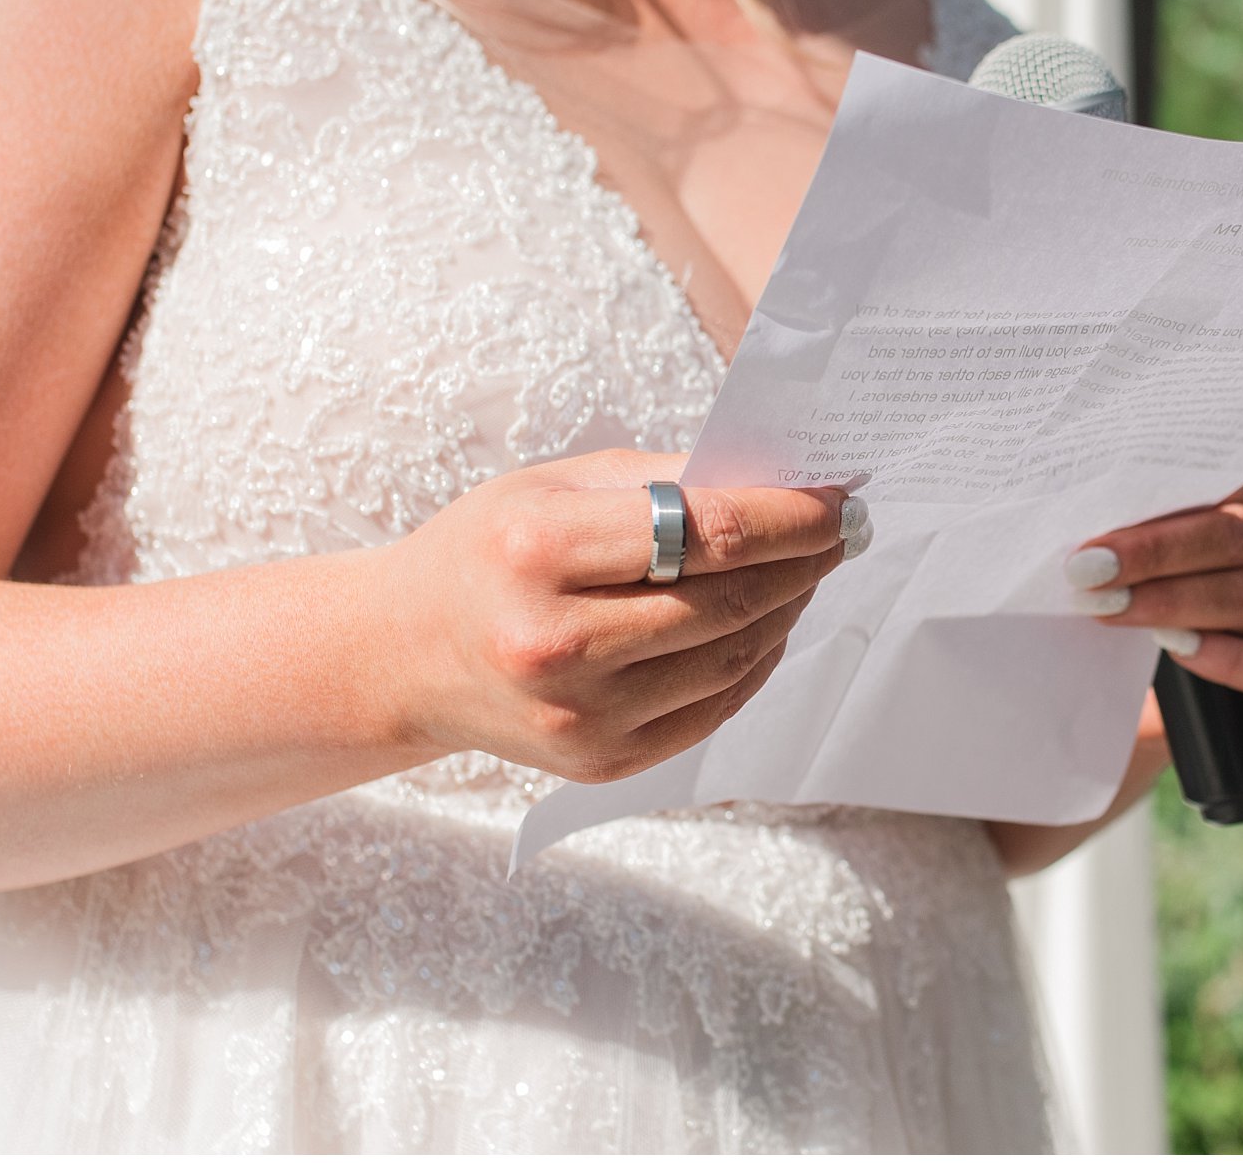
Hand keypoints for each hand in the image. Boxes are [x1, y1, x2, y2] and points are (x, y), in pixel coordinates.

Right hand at [387, 450, 860, 783]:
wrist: (404, 655)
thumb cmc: (485, 553)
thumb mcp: (552, 485)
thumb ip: (661, 479)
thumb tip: (777, 481)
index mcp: (538, 552)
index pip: (704, 533)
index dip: (789, 516)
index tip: (836, 496)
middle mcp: (556, 644)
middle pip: (727, 602)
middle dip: (802, 562)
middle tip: (838, 531)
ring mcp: (580, 716)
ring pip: (732, 662)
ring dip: (787, 612)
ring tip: (805, 573)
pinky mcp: (600, 762)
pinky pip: (712, 710)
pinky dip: (754, 665)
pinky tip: (764, 627)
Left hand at [1065, 464, 1242, 717]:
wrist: (1159, 694)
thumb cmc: (1141, 599)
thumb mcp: (1138, 555)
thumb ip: (1134, 521)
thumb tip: (1085, 505)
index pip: (1230, 477)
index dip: (1166, 491)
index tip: (1099, 506)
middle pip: (1234, 537)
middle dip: (1153, 552)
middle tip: (1087, 567)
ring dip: (1172, 602)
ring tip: (1109, 608)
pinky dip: (1226, 656)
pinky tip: (1176, 650)